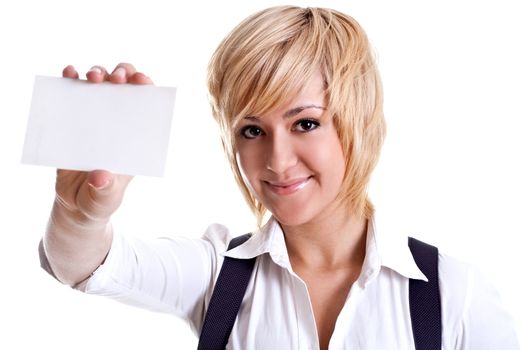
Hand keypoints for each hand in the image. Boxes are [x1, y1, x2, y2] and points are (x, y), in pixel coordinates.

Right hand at [45, 64, 152, 284]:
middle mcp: (117, 123)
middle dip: (123, 75)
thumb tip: (100, 177)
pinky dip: (70, 80)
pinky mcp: (73, 121)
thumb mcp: (105, 200)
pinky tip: (68, 74)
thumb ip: (105, 191)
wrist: (75, 206)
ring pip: (100, 86)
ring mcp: (96, 119)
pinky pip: (72, 95)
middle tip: (114, 78)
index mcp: (133, 138)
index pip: (146, 106)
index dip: (146, 88)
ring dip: (97, 73)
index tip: (141, 80)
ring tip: (91, 77)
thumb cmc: (99, 201)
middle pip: (125, 88)